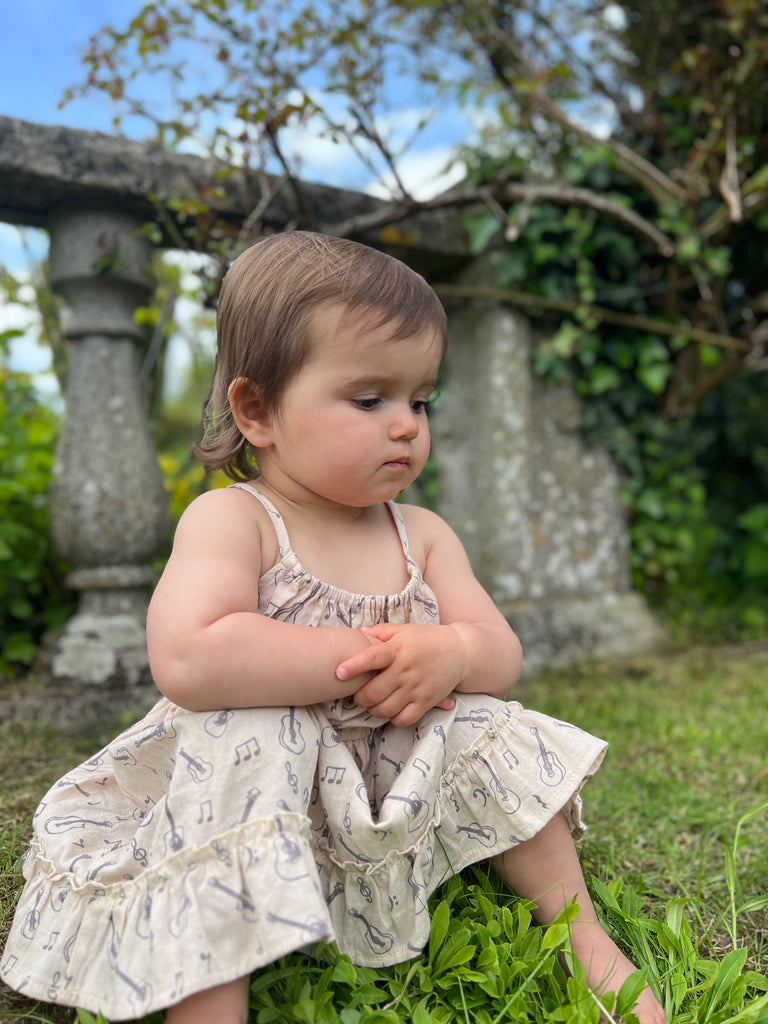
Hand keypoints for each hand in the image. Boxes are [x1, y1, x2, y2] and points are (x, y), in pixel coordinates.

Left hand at [335, 623, 464, 726]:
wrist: (460, 652)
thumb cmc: (427, 639)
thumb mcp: (404, 630)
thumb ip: (381, 632)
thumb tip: (359, 633)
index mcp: (397, 650)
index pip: (372, 658)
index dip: (353, 666)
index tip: (338, 672)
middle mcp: (405, 670)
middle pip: (373, 692)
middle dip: (359, 697)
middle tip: (358, 695)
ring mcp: (416, 688)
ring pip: (385, 709)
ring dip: (373, 709)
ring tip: (372, 704)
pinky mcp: (426, 701)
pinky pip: (404, 719)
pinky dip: (393, 718)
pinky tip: (391, 710)